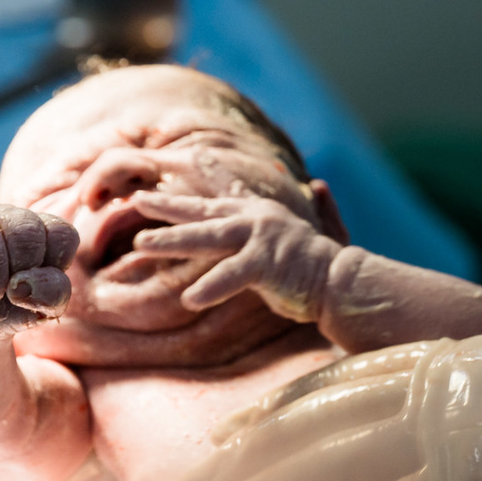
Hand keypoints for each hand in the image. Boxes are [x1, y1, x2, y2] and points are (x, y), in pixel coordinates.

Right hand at [0, 204, 78, 340]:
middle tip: (6, 294)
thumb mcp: (42, 310)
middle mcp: (9, 216)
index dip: (51, 272)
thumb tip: (23, 285)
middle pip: (26, 231)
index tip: (35, 289)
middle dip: (18, 275)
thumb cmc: (11, 309)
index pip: (62, 236)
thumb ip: (53, 295)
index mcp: (43, 229)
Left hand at [129, 191, 341, 321]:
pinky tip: (189, 299)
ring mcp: (261, 238)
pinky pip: (232, 275)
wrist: (345, 284)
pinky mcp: (267, 263)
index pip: (219, 197)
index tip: (162, 181)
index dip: (192, 187)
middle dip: (166, 207)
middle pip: (202, 212)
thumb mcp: (310, 233)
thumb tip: (321, 185)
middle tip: (136, 202)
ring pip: (207, 237)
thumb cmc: (324, 265)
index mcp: (260, 213)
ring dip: (172, 240)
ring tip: (140, 245)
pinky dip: (211, 287)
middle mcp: (257, 219)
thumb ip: (314, 207)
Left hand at [176, 335, 481, 480]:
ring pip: (322, 470)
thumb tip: (389, 460)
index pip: (323, 391)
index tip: (222, 446)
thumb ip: (431, 425)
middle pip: (306, 429)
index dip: (265, 422)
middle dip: (241, 468)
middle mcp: (421, 391)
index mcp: (426, 365)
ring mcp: (438, 433)